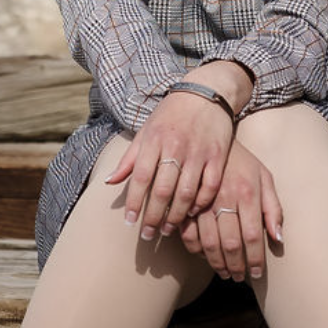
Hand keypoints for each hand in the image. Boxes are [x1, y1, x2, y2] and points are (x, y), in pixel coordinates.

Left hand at [107, 90, 234, 240]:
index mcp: (154, 140)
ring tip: (167, 230)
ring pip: (186, 193)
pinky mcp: (218, 155)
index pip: (140, 177)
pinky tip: (192, 213)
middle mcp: (175, 146)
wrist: (205, 93)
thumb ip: (129, 159)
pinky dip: (201, 203)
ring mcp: (199, 152)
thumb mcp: (146, 131)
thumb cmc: (170, 115)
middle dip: (153, 217)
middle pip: (162, 190)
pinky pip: (210, 186)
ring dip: (176, 216)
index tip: (130, 221)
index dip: (134, 202)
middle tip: (148, 235)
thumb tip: (109, 182)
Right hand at [178, 139, 283, 281]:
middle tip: (239, 277)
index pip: (252, 235)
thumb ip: (274, 208)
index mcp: (247, 192)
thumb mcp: (265, 177)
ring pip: (208, 242)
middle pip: (230, 243)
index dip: (254, 259)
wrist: (211, 136)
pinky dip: (195, 249)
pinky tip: (204, 256)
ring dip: (216, 263)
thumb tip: (279, 239)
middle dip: (235, 266)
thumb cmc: (243, 162)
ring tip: (224, 272)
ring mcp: (202, 201)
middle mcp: (224, 198)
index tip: (256, 273)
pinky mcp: (186, 201)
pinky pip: (188, 233)